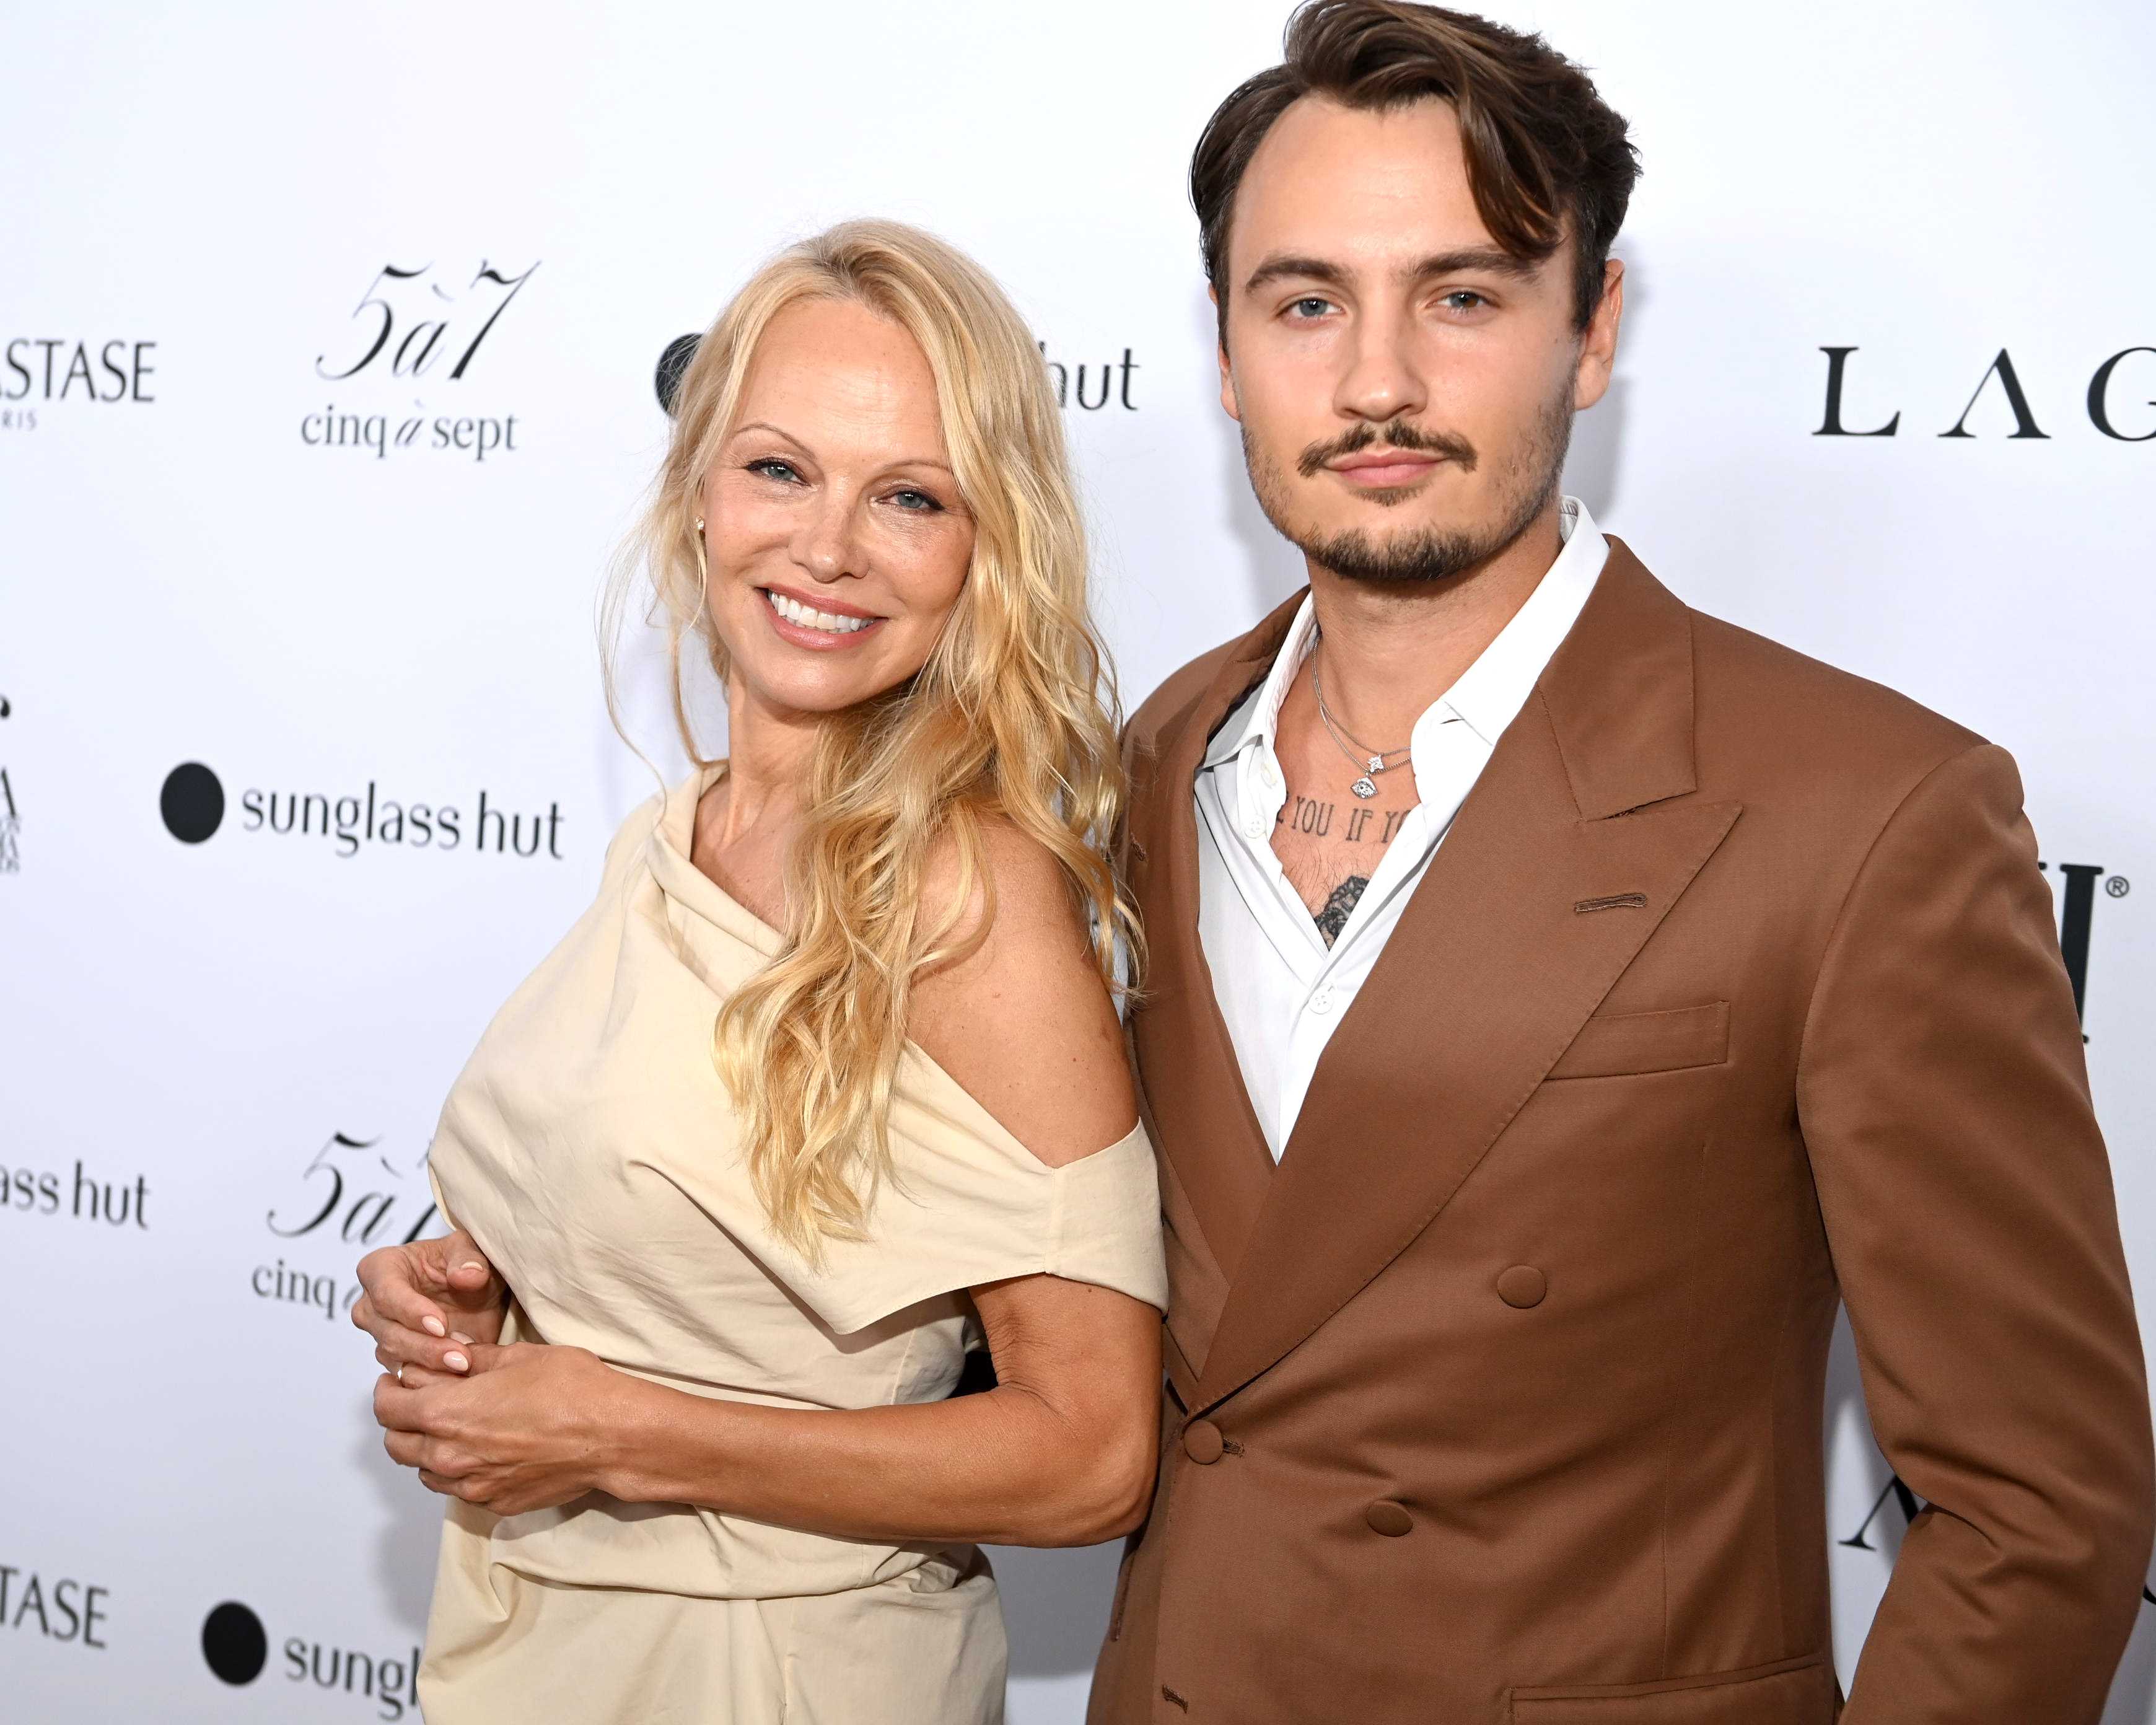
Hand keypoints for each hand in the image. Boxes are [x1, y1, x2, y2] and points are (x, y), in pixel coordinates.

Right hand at [352, 1230, 506, 1380]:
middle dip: (426, 1346)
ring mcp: (381, 1334)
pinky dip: (432, 1379)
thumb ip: (469, 1258)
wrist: (474, 1294)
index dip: (412, 1311)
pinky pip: (404, 1376)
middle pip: (389, 1331)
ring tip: (464, 1365)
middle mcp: (371, 1304)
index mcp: (380, 1268)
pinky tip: (456, 1377)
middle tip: (460, 1356)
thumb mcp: (473, 1250)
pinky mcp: (395, 1358)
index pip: (386, 1292)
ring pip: (395, 1357)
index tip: (442, 1325)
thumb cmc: (463, 1264)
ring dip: (431, 1365)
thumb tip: (467, 1275)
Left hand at [374, 1342, 632, 1516]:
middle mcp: (448, 1455)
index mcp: (446, 1412)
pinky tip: (484, 1450)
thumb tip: (452, 1357)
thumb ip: (475, 1359)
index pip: (387, 1407)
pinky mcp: (493, 1503)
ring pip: (423, 1472)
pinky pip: (458, 1490)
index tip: (397, 1380)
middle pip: (395, 1444)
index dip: (387, 1389)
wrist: (611, 1435)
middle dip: (401, 1420)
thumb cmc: (571, 1389)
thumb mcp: (519, 1356)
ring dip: (428, 1448)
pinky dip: (459, 1471)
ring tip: (455, 1426)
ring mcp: (470, 1485)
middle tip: (421, 1400)